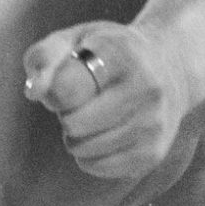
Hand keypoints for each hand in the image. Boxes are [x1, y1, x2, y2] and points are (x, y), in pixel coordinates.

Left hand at [21, 20, 189, 181]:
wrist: (169, 69)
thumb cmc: (107, 53)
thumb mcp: (75, 38)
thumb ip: (44, 57)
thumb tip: (35, 92)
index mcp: (120, 53)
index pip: (67, 88)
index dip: (52, 91)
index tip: (59, 83)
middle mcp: (145, 88)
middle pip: (74, 123)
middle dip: (65, 114)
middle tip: (80, 100)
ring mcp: (153, 123)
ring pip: (84, 148)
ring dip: (75, 136)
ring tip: (92, 115)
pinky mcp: (154, 153)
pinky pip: (99, 167)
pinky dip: (88, 156)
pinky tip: (101, 135)